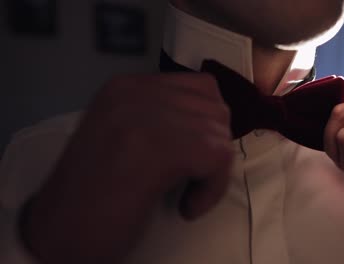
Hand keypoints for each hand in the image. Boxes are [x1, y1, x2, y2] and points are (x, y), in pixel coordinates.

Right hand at [23, 72, 232, 262]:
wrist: (59, 229)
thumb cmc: (94, 193)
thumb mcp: (126, 136)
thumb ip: (162, 119)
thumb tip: (212, 123)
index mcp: (127, 88)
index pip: (200, 88)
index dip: (209, 126)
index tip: (193, 159)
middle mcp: (135, 92)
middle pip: (215, 108)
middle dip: (215, 148)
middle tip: (190, 179)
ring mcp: (144, 116)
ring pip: (220, 132)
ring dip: (213, 172)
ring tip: (185, 195)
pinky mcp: (157, 147)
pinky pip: (218, 156)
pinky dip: (212, 188)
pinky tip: (186, 207)